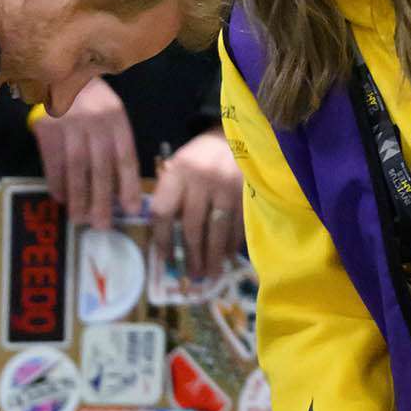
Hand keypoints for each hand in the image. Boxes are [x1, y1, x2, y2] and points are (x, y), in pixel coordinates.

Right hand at [33, 77, 138, 229]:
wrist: (57, 69)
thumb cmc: (88, 97)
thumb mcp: (109, 112)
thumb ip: (114, 142)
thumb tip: (119, 187)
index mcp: (115, 117)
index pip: (125, 156)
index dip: (128, 185)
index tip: (130, 211)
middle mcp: (95, 121)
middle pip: (100, 167)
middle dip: (102, 199)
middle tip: (102, 225)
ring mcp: (69, 123)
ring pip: (76, 167)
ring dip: (78, 196)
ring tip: (80, 218)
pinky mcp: (47, 126)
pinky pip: (53, 161)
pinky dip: (56, 182)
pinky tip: (61, 198)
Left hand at [148, 128, 244, 278]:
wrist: (234, 135)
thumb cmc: (200, 157)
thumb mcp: (179, 167)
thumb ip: (171, 197)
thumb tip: (166, 240)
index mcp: (178, 172)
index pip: (163, 212)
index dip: (162, 239)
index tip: (166, 259)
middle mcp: (201, 178)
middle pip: (192, 226)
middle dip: (192, 255)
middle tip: (192, 275)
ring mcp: (227, 185)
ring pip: (217, 230)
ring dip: (213, 256)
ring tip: (210, 273)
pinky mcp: (248, 191)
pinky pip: (238, 225)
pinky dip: (232, 243)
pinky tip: (227, 255)